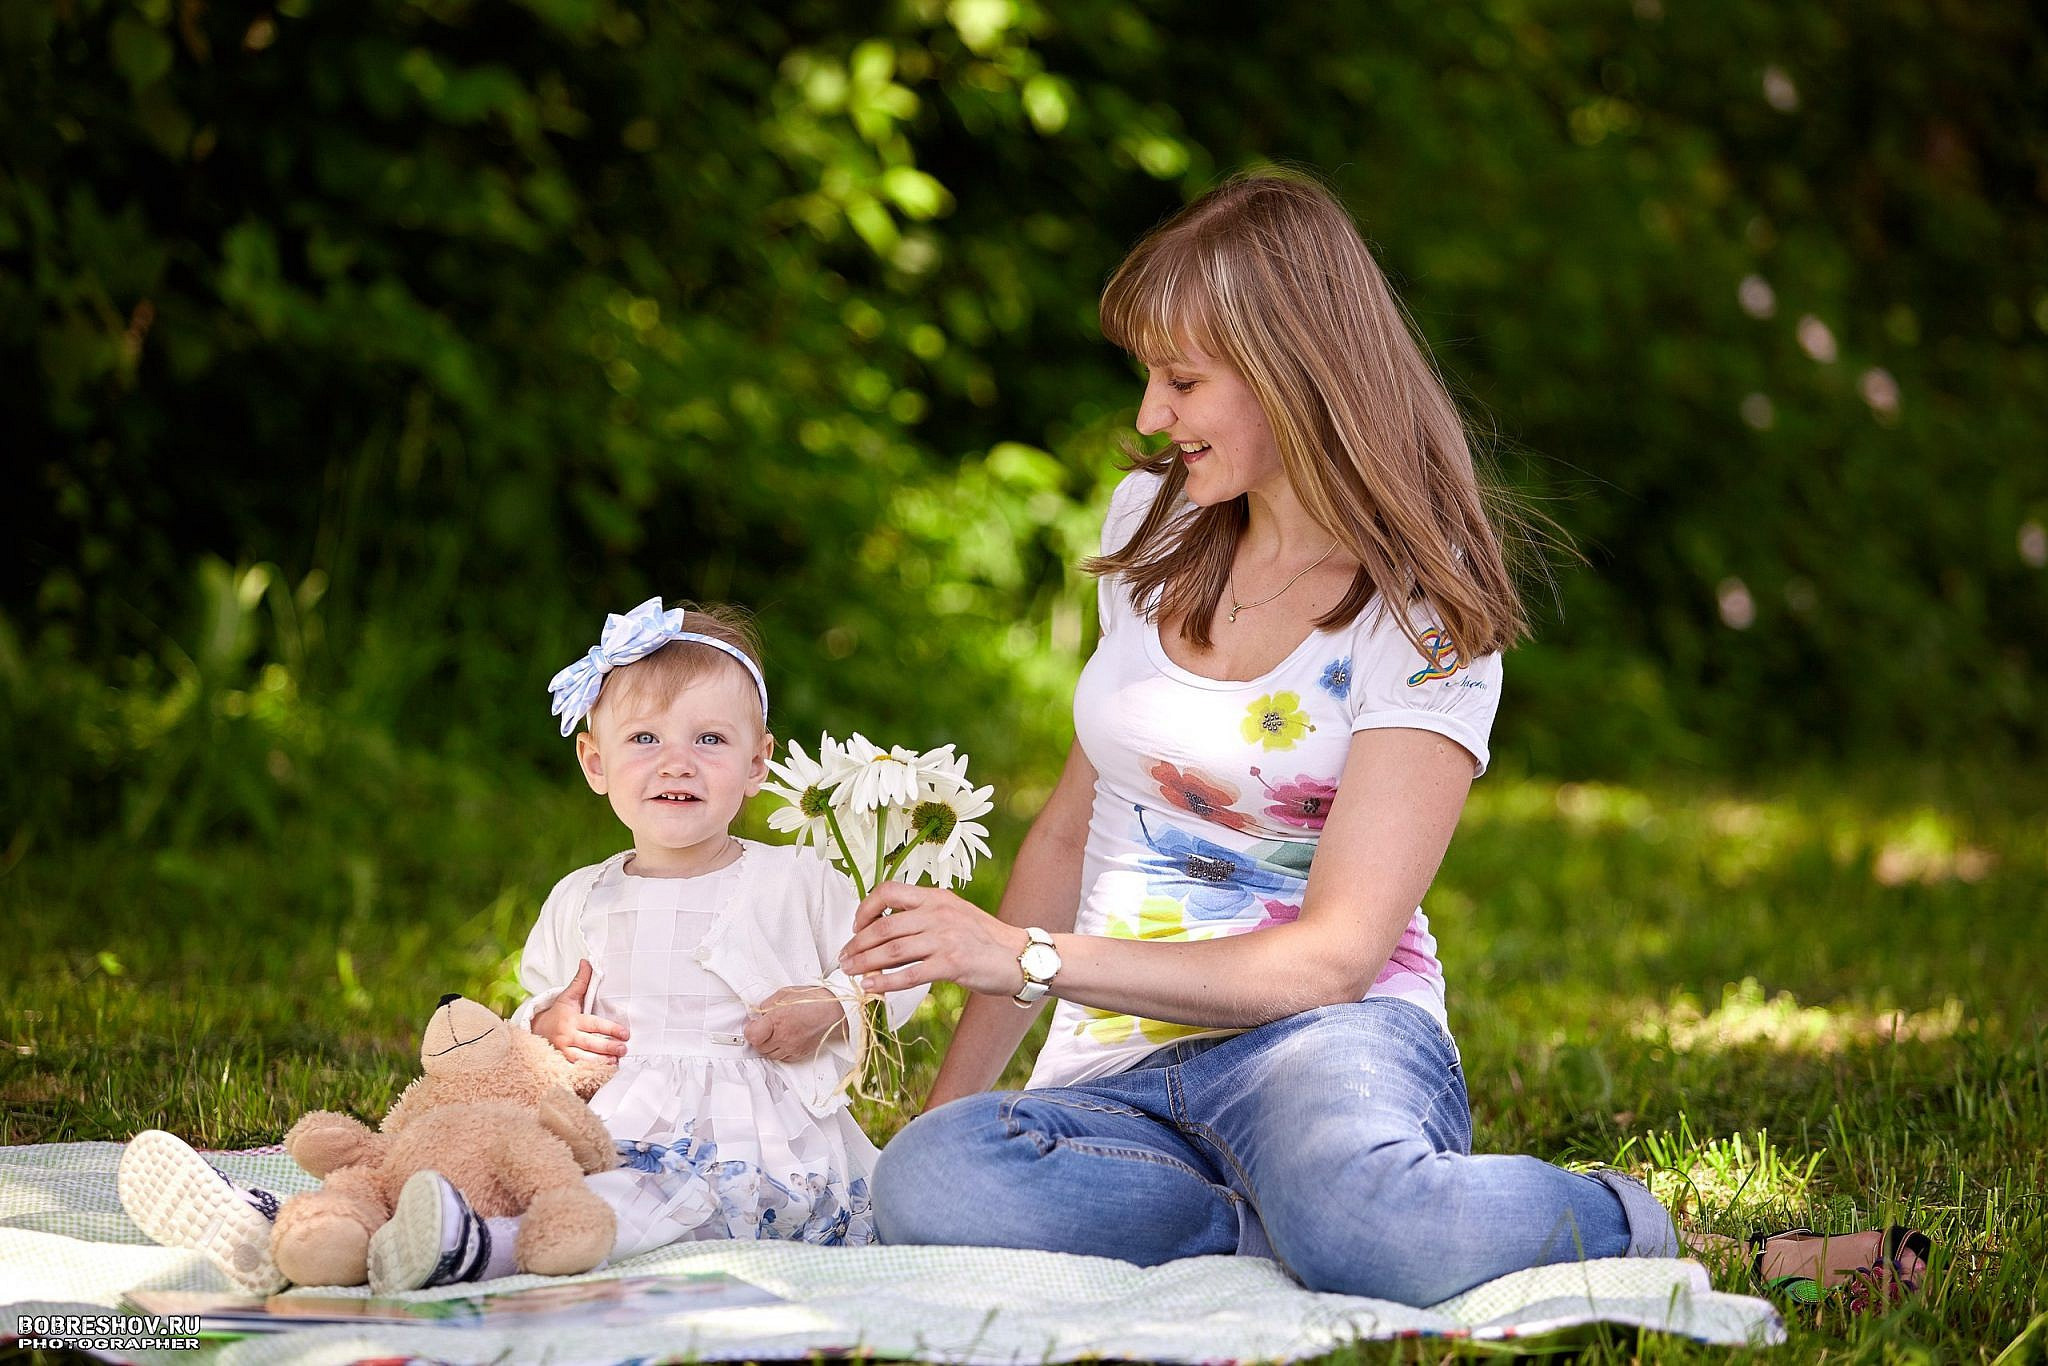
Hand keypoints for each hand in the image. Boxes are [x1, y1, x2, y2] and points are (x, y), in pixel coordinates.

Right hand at [530, 959, 629, 1063]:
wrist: (536, 1031)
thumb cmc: (558, 1013)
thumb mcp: (567, 996)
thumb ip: (580, 981)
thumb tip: (588, 961)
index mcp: (571, 1020)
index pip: (594, 1024)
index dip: (610, 1029)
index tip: (625, 1033)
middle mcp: (567, 1037)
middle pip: (590, 1043)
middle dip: (608, 1047)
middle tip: (624, 1049)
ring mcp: (563, 1052)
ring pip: (583, 1059)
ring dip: (600, 1061)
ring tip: (615, 1061)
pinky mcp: (561, 1063)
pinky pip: (576, 1069)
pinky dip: (589, 1072)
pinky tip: (603, 1073)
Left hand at [743, 986, 847, 1061]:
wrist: (834, 1009)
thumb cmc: (812, 999)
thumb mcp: (783, 994)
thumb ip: (766, 1005)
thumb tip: (757, 1014)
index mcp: (777, 1020)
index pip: (751, 1035)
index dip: (749, 1030)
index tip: (753, 1024)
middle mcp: (783, 1037)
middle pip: (759, 1047)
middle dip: (759, 1038)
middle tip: (764, 1028)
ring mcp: (792, 1047)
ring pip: (771, 1055)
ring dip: (769, 1045)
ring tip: (776, 1033)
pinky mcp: (800, 1053)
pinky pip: (784, 1058)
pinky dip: (781, 1050)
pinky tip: (786, 1039)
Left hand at [841, 881, 1031, 996]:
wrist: (1019, 956)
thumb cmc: (984, 940)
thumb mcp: (953, 916)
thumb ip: (923, 918)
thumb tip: (884, 936)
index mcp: (936, 897)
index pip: (888, 890)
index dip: (865, 909)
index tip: (856, 928)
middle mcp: (938, 913)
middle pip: (884, 926)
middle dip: (857, 944)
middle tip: (844, 958)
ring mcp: (945, 938)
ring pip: (891, 950)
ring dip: (865, 963)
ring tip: (850, 973)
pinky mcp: (952, 964)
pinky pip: (909, 973)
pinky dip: (885, 982)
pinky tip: (871, 988)